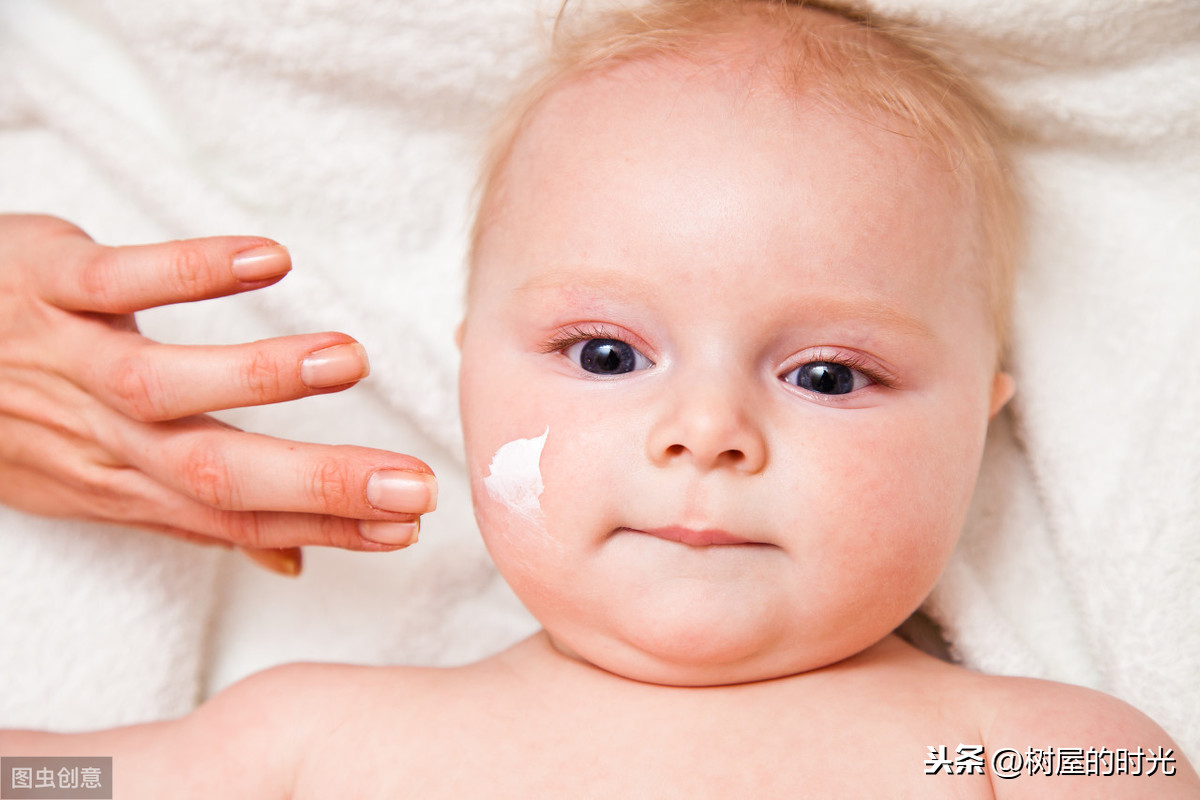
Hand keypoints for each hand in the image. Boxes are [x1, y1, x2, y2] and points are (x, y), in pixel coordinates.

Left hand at [0, 215, 436, 574]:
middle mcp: (104, 438)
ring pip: (165, 384)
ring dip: (261, 376)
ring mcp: (72, 360)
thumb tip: (292, 561)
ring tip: (350, 363)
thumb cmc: (12, 418)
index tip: (406, 529)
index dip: (325, 528)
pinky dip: (190, 272)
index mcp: (128, 485)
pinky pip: (117, 279)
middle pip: (215, 474)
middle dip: (320, 484)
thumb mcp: (101, 483)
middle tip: (411, 486)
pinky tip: (267, 260)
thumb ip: (201, 512)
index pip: (239, 519)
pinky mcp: (46, 283)